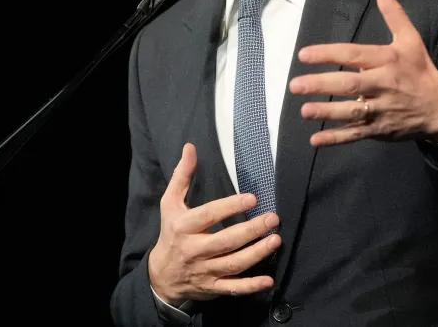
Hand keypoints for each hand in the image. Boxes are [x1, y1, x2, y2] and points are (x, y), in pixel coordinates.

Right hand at [148, 143, 281, 305]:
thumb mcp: (170, 203)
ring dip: (256, 254)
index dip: (231, 207)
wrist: (161, 276)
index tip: (252, 198)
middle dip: (251, 230)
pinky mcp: (213, 287)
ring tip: (276, 240)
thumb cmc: (171, 233)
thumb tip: (190, 148)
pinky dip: (251, 286)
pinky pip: (233, 288)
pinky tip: (269, 280)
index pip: (210, 215)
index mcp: (184, 227)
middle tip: (273, 218)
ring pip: (233, 264)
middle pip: (226, 241)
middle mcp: (194, 250)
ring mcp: (205, 270)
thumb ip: (182, 176)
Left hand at [289, 0, 437, 146]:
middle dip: (321, 85)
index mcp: (387, 61)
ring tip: (304, 110)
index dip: (328, 54)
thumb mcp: (411, 40)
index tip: (304, 55)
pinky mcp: (380, 129)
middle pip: (349, 85)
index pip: (354, 55)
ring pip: (351, 112)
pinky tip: (315, 140)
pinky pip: (356, 134)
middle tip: (295, 85)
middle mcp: (383, 85)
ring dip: (327, 112)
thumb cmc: (420, 71)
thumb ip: (393, 14)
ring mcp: (381, 109)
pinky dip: (336, 139)